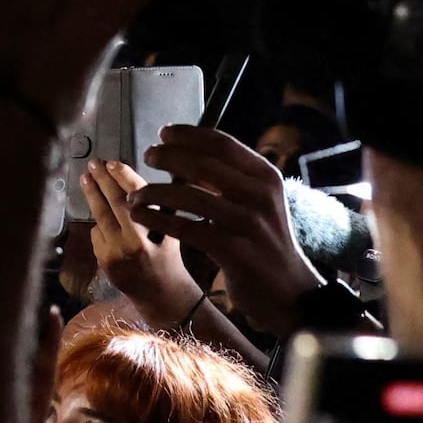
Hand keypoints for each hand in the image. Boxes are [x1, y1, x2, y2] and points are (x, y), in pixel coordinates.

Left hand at [85, 159, 204, 329]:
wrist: (161, 296)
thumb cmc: (170, 259)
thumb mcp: (174, 230)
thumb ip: (166, 203)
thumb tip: (170, 170)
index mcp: (156, 233)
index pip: (137, 196)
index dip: (123, 176)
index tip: (112, 162)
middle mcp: (134, 244)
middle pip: (113, 204)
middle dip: (101, 180)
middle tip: (93, 164)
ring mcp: (115, 255)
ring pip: (100, 218)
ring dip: (92, 197)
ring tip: (86, 180)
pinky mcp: (103, 263)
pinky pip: (97, 235)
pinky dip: (100, 225)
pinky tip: (105, 220)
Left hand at [135, 122, 319, 330]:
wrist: (287, 289)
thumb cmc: (264, 241)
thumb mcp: (259, 201)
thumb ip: (230, 178)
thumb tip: (186, 153)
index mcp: (266, 176)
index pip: (222, 143)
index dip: (188, 134)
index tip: (164, 133)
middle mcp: (260, 195)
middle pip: (202, 164)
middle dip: (168, 156)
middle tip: (148, 156)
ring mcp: (247, 223)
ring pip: (189, 196)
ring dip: (155, 191)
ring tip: (135, 194)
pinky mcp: (233, 251)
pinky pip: (186, 228)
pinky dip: (158, 218)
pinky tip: (141, 216)